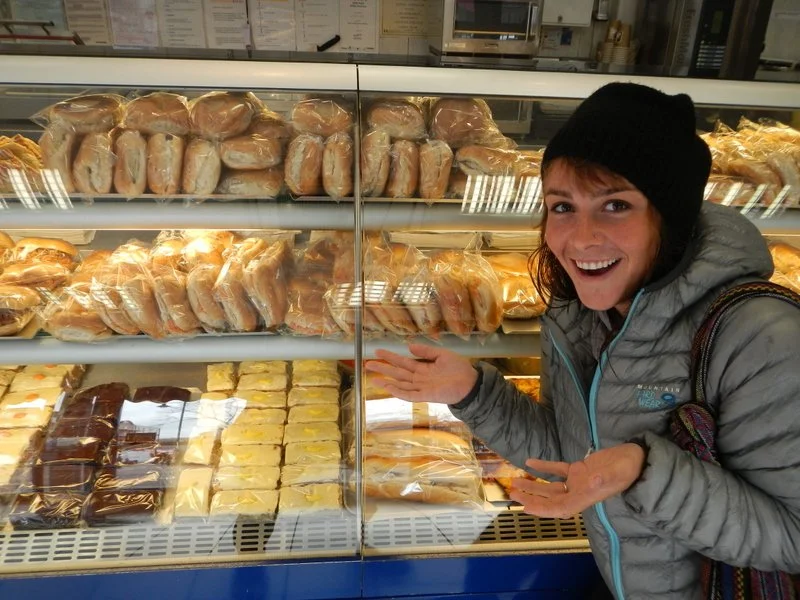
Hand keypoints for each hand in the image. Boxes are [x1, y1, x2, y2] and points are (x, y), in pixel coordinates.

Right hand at [366, 343, 477, 404]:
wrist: (471, 383)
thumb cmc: (460, 369)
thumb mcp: (441, 355)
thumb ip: (426, 351)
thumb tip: (409, 345)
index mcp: (423, 368)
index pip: (403, 362)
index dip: (390, 357)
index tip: (378, 352)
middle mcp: (419, 379)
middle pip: (397, 373)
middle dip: (383, 368)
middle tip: (367, 363)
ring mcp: (421, 388)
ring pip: (400, 384)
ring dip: (386, 381)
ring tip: (373, 377)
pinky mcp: (426, 396)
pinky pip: (409, 395)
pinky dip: (398, 392)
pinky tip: (388, 387)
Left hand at [509, 443, 645, 518]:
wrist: (637, 457)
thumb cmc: (629, 467)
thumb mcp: (618, 472)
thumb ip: (605, 478)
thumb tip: (592, 482)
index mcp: (586, 497)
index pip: (560, 508)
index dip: (543, 509)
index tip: (526, 508)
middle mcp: (579, 492)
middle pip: (551, 499)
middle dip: (532, 498)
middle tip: (513, 494)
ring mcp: (578, 480)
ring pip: (552, 486)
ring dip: (534, 485)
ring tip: (516, 483)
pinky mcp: (579, 468)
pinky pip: (558, 469)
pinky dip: (544, 467)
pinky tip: (529, 462)